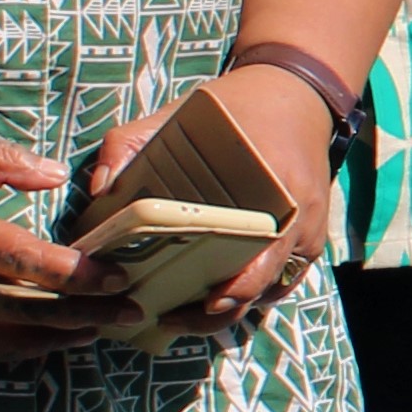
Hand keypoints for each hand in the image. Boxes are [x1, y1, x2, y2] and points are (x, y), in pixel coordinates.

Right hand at [0, 126, 126, 363]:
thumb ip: (3, 161)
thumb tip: (57, 174)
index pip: (39, 266)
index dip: (87, 276)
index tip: (123, 278)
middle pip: (35, 312)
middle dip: (89, 316)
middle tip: (131, 314)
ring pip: (7, 341)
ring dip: (56, 340)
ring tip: (95, 332)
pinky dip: (12, 350)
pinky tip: (39, 342)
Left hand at [74, 66, 343, 337]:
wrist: (297, 92)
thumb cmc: (235, 106)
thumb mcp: (177, 112)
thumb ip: (129, 144)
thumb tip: (99, 190)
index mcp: (277, 187)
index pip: (265, 253)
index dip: (238, 288)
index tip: (205, 303)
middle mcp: (302, 215)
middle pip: (267, 285)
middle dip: (222, 313)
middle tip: (173, 319)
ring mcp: (312, 229)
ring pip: (276, 288)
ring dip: (236, 307)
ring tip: (186, 314)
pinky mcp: (311, 234)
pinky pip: (285, 276)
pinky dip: (253, 291)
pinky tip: (217, 295)